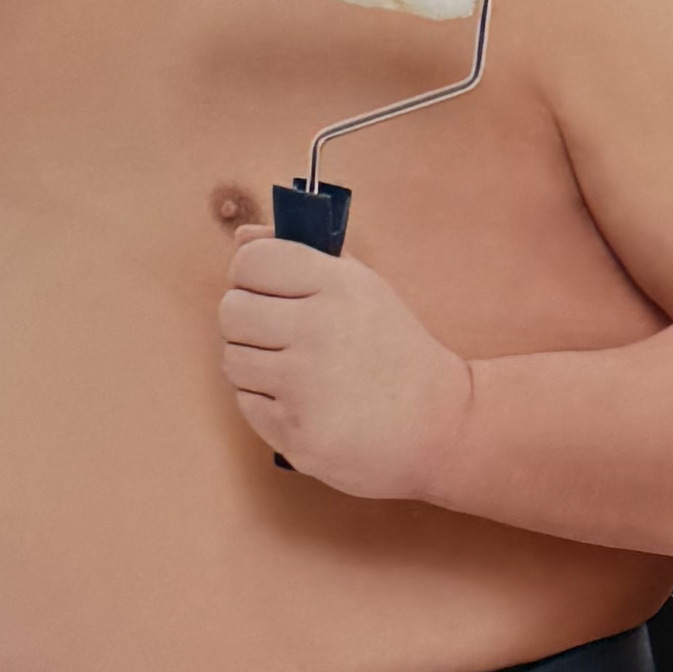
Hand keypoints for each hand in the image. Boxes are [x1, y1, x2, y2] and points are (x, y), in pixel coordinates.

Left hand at [216, 229, 476, 500]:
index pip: (250, 263)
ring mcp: (305, 386)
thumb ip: (301, 254)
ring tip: (297, 372)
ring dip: (255, 365)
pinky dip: (267, 404)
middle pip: (231, 312)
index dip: (250, 276)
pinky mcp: (297, 433)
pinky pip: (247, 404)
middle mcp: (318, 331)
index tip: (268, 291)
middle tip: (279, 335)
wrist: (441, 425)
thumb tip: (241, 237)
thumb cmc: (394, 351)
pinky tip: (305, 403)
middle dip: (248, 323)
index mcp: (337, 286)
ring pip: (232, 361)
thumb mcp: (363, 287)